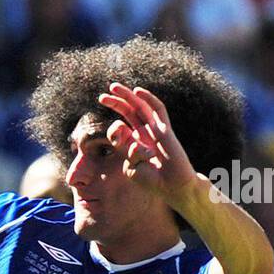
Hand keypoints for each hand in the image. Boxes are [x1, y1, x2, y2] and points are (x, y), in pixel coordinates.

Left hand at [96, 83, 199, 205]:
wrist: (171, 187)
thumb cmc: (152, 181)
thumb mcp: (131, 167)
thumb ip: (125, 150)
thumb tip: (122, 130)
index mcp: (135, 143)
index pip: (122, 126)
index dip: (113, 125)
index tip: (108, 131)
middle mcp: (145, 133)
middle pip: (130, 112)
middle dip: (116, 102)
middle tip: (102, 96)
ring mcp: (156, 129)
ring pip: (141, 107)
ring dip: (128, 96)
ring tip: (113, 87)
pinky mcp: (165, 129)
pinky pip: (158, 110)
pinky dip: (148, 99)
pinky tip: (137, 91)